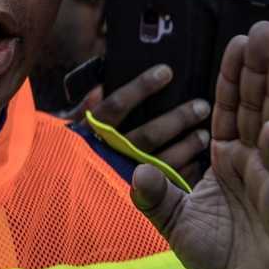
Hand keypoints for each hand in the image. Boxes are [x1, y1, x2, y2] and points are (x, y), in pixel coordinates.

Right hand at [81, 65, 211, 186]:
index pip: (117, 105)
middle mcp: (109, 155)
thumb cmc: (77, 152)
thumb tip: (100, 86)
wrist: (65, 196)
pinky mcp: (139, 196)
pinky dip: (184, 172)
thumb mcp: (75, 129)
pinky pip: (166, 184)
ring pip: (162, 162)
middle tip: (201, 106)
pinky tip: (197, 162)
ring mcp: (125, 177)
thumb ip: (87, 107)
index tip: (166, 72)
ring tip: (203, 134)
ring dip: (187, 146)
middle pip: (147, 135)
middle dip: (177, 119)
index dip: (141, 87)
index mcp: (92, 132)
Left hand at [130, 21, 268, 268]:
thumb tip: (140, 171)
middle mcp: (257, 163)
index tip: (237, 40)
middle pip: (259, 108)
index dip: (234, 76)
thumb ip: (157, 197)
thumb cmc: (221, 255)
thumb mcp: (175, 223)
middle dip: (262, 69)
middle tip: (266, 28)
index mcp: (230, 159)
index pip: (231, 109)